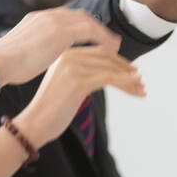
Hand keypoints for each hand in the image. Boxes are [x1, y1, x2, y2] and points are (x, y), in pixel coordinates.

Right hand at [0, 8, 119, 87]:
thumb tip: (36, 56)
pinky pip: (91, 32)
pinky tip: (112, 51)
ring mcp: (54, 21)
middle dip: (96, 27)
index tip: (93, 37)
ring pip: (89, 23)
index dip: (81, 27)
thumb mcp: (22, 52)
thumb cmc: (6, 66)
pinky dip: (103, 40)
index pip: (65, 18)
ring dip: (103, 34)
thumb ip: (34, 49)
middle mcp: (47, 15)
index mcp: (36, 19)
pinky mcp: (62, 31)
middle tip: (110, 41)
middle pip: (80, 16)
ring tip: (116, 48)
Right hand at [15, 46, 145, 145]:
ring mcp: (72, 68)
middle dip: (127, 70)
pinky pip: (109, 79)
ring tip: (141, 89)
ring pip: (110, 69)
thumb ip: (84, 74)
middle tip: (141, 81)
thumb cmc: (52, 109)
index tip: (132, 71)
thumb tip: (109, 73)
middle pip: (107, 59)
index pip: (99, 52)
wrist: (34, 124)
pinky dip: (125, 84)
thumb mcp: (67, 84)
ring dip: (130, 80)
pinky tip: (135, 90)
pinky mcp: (78, 82)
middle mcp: (68, 56)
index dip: (119, 61)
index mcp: (65, 54)